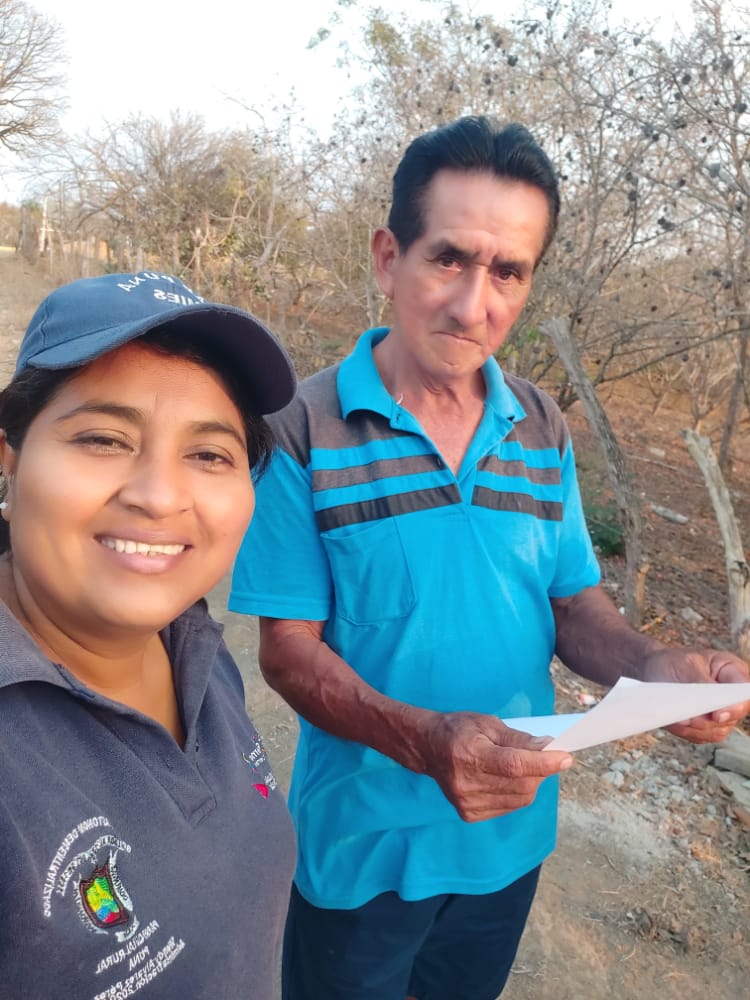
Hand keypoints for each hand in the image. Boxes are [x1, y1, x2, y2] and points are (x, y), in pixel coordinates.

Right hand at [418, 711, 572, 822]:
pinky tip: (508, 779)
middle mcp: (467, 782)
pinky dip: (517, 793)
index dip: (543, 763)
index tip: (565, 757)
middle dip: (540, 771)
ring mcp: (467, 802)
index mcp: (470, 754)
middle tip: (546, 756)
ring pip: (519, 799)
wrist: (428, 748)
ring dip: (531, 782)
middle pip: (521, 784)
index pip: (514, 764)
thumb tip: (547, 747)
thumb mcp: (487, 723)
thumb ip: (517, 738)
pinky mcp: (470, 814)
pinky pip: (509, 807)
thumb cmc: (458, 730)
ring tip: (524, 766)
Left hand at [641, 647, 749, 742]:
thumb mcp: (685, 665)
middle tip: (685, 716)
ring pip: (716, 731)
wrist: (654, 670)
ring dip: (694, 727)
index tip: (716, 715)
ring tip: (676, 715)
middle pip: (731, 717)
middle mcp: (733, 695)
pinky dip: (686, 731)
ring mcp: (722, 713)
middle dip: (706, 720)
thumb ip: (701, 684)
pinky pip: (701, 736)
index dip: (734, 707)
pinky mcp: (708, 727)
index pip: (744, 694)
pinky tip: (674, 720)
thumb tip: (711, 707)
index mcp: (733, 671)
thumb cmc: (672, 662)